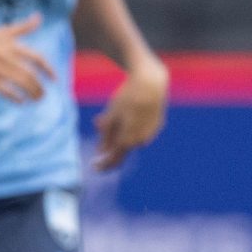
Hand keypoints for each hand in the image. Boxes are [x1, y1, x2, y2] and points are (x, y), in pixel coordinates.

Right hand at [0, 15, 52, 100]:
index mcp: (9, 44)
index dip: (48, 69)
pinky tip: (20, 101)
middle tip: (43, 95)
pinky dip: (16, 97)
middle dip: (39, 87)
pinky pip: (6, 90)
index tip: (55, 79)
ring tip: (36, 99)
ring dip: (32, 93)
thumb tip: (39, 17)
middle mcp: (4, 54)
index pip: (36, 57)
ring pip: (20, 82)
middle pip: (30, 73)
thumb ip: (21, 27)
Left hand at [92, 55, 167, 170]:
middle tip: (101, 127)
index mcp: (127, 140)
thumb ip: (106, 134)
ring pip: (132, 138)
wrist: (150, 83)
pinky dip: (133, 125)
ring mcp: (151, 133)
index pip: (114, 159)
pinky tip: (130, 111)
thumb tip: (100, 151)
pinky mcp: (157, 125)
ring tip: (115, 115)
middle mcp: (140, 141)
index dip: (103, 164)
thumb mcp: (112, 114)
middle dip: (110, 143)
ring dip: (121, 132)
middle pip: (122, 148)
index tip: (94, 167)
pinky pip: (141, 130)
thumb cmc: (127, 97)